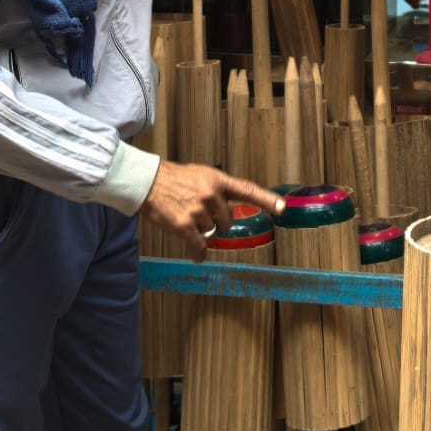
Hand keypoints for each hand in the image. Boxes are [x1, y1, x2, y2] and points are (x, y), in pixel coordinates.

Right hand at [142, 163, 284, 260]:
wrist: (148, 181)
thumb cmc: (174, 179)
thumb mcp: (202, 175)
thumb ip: (218, 190)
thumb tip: (228, 210)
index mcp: (218, 180)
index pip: (247, 190)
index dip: (266, 200)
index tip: (283, 208)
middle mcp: (211, 195)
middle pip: (227, 221)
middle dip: (217, 222)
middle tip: (201, 214)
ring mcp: (198, 210)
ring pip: (212, 233)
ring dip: (202, 231)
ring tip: (187, 218)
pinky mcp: (185, 225)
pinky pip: (199, 245)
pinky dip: (198, 252)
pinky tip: (197, 255)